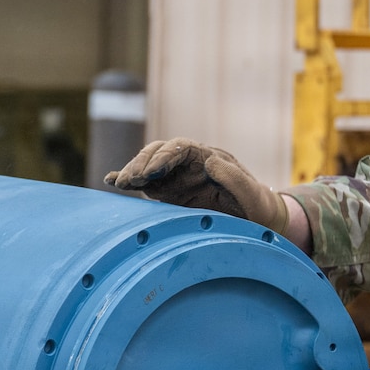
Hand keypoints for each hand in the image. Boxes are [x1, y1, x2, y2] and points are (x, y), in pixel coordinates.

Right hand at [105, 139, 291, 234]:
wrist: (258, 220)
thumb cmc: (257, 207)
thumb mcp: (253, 194)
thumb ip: (235, 178)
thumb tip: (209, 162)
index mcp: (209, 158)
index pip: (181, 148)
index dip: (164, 156)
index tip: (152, 170)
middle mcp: (189, 164)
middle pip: (159, 153)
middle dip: (142, 163)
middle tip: (128, 180)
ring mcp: (178, 177)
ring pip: (149, 166)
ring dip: (133, 172)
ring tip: (118, 183)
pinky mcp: (170, 192)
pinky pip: (147, 183)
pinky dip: (129, 181)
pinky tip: (111, 182)